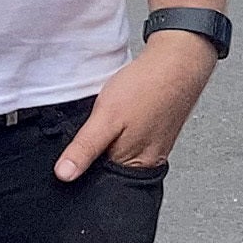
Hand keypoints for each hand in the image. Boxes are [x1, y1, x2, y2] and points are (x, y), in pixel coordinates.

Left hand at [55, 33, 215, 177]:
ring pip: (117, 151)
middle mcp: (146, 162)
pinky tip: (122, 113)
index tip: (77, 144)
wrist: (178, 61)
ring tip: (112, 116)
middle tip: (99, 123)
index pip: (96, 181)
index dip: (81, 164)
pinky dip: (120, 127)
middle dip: (95, 151)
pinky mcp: (155, 133)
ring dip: (108, 137)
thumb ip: (84, 148)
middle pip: (108, 167)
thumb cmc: (148, 88)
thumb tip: (64, 174)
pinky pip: (129, 138)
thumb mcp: (105, 118)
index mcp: (134, 166)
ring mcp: (153, 148)